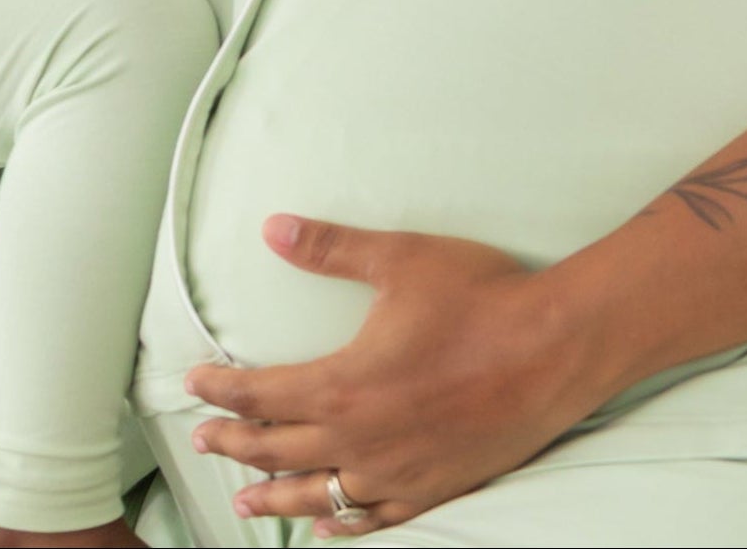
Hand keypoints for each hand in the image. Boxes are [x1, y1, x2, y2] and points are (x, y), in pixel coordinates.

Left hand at [186, 219, 610, 535]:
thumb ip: (331, 248)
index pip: (262, 395)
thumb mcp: (401, 259)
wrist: (553, 349)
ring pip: (317, 496)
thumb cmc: (479, 298)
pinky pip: (373, 519)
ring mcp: (396, 473)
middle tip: (202, 440)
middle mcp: (360, 441)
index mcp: (343, 386)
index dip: (223, 391)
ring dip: (274, 497)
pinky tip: (325, 527)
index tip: (193, 386)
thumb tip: (273, 228)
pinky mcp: (433, 489)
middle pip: (278, 450)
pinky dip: (340, 525)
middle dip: (234, 444)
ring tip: (243, 503)